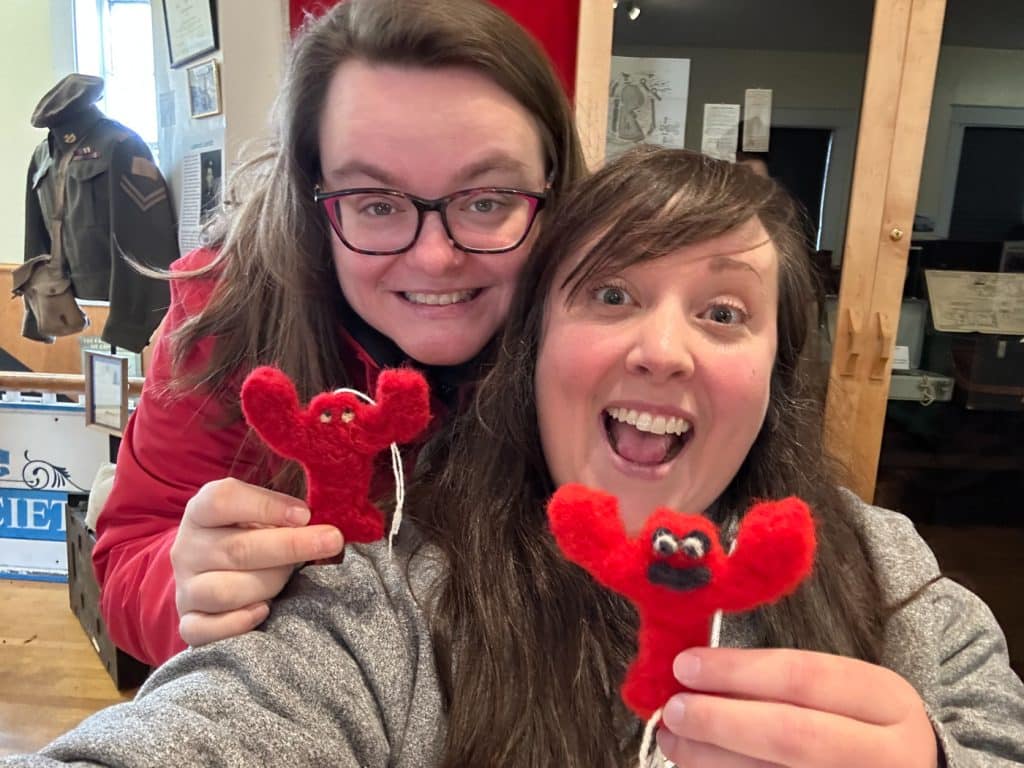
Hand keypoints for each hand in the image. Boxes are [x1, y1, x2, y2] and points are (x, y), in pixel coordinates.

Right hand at [171, 477, 344, 646]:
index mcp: (201, 511)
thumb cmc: (250, 535)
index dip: (266, 505)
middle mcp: (188, 548)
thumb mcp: (261, 514)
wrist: (215, 570)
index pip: (222, 499)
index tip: (306, 514)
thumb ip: (284, 512)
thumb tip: (323, 519)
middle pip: (237, 549)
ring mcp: (186, 588)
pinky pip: (203, 629)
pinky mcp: (189, 621)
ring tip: (289, 579)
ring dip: (268, 584)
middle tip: (332, 540)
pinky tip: (264, 611)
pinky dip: (236, 623)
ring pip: (224, 592)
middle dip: (291, 546)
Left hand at [656, 647, 938, 767]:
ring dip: (710, 759)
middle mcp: (886, 754)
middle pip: (790, 735)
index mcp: (887, 701)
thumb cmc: (860, 724)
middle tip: (673, 709)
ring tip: (673, 739)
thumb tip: (696, 674)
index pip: (802, 677)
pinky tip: (698, 766)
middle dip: (720, 720)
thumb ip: (781, 682)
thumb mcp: (843, 690)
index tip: (685, 665)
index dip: (736, 671)